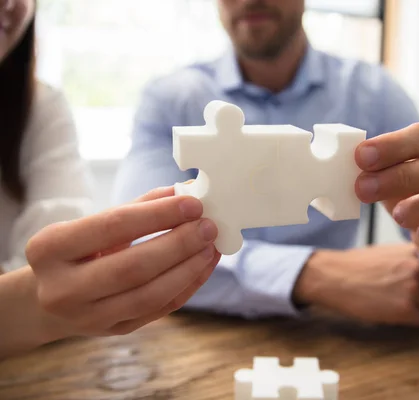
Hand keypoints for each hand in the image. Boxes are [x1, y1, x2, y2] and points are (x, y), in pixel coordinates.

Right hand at [25, 186, 219, 339]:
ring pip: (150, 295)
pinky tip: (204, 265)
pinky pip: (159, 309)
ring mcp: (88, 317)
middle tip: (208, 227)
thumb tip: (183, 193)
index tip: (193, 204)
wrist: (47, 299)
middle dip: (179, 244)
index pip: (113, 226)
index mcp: (49, 248)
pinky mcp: (113, 331)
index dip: (158, 214)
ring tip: (211, 246)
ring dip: (188, 269)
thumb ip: (136, 208)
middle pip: (133, 267)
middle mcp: (63, 288)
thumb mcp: (91, 225)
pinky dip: (187, 286)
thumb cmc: (75, 252)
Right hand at [293, 244, 418, 325]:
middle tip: (395, 294)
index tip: (416, 285)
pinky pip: (418, 320)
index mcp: (416, 252)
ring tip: (389, 301)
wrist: (334, 276)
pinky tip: (386, 310)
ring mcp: (414, 288)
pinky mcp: (406, 308)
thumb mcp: (389, 252)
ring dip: (413, 309)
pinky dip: (404, 320)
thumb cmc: (357, 265)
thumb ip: (411, 259)